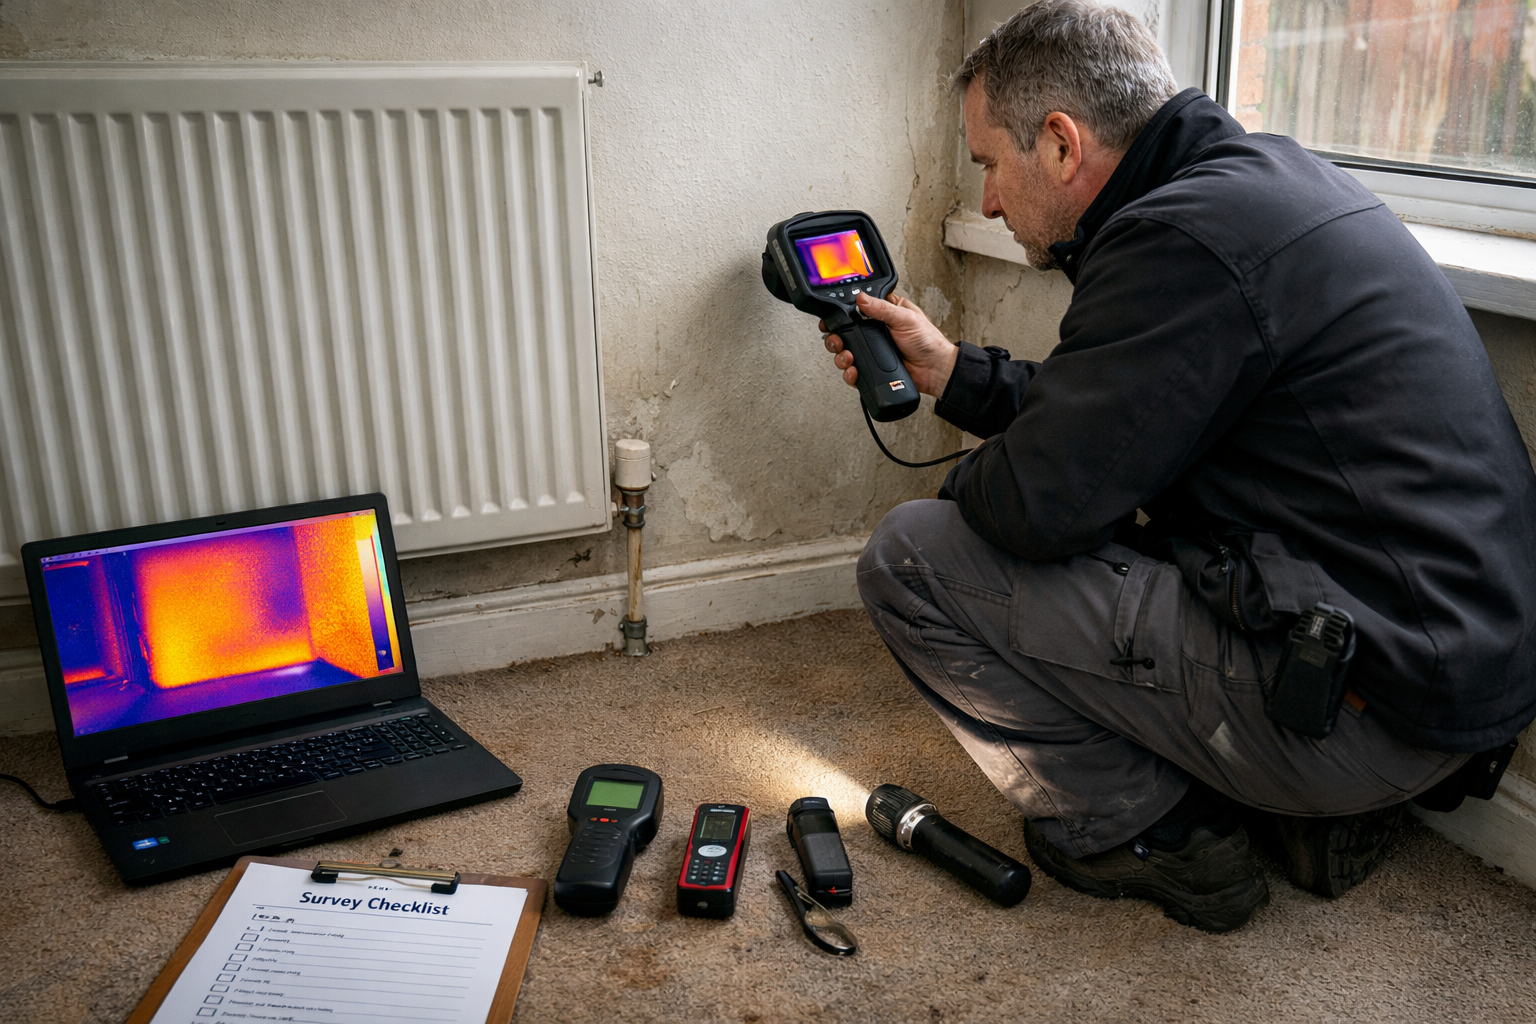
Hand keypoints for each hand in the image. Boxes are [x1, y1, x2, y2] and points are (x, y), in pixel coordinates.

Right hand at [821, 291, 958, 396]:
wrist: (936, 370)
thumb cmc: (928, 342)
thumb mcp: (905, 318)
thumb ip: (882, 309)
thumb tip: (861, 298)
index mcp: (883, 314)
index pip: (856, 310)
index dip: (842, 314)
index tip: (832, 319)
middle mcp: (874, 333)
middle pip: (845, 333)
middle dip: (836, 338)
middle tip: (838, 341)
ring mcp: (872, 352)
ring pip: (846, 353)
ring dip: (841, 357)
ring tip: (848, 358)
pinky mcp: (873, 370)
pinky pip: (854, 372)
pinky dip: (850, 374)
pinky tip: (854, 371)